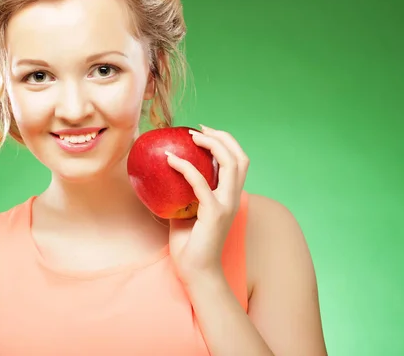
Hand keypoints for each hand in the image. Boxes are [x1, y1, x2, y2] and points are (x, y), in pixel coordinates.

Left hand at [165, 125, 249, 283]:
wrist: (196, 272)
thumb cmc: (189, 245)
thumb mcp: (185, 211)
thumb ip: (183, 193)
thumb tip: (163, 174)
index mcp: (230, 196)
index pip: (238, 161)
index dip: (225, 142)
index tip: (203, 132)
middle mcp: (234, 198)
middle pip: (240, 158)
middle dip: (222, 137)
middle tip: (198, 130)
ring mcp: (227, 205)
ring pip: (231, 165)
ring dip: (212, 145)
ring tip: (191, 138)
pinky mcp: (214, 213)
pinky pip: (201, 184)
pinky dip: (187, 168)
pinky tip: (170, 160)